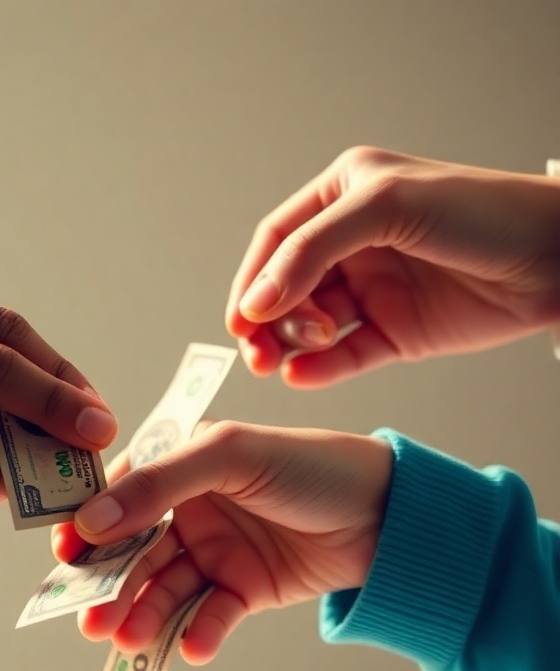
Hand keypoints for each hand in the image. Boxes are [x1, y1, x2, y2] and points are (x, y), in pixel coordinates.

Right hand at [52, 422, 392, 663]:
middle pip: (135, 553)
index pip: (118, 496)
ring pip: (165, 590)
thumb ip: (159, 484)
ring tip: (129, 641)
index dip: (87, 526)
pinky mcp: (241, 589)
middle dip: (111, 587)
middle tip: (89, 619)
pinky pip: (209, 614)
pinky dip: (199, 632)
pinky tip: (194, 647)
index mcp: (179, 464)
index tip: (63, 556)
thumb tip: (90, 520)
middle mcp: (188, 509)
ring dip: (145, 616)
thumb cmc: (310, 465)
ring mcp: (214, 552)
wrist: (388, 514)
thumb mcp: (230, 456)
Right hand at [225, 147, 559, 386]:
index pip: (276, 241)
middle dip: (267, 321)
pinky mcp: (392, 333)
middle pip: (285, 288)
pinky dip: (318, 370)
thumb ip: (310, 250)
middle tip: (259, 351)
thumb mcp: (384, 208)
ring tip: (295, 356)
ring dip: (290, 345)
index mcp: (344, 197)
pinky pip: (341, 358)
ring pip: (308, 326)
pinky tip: (303, 376)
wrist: (557, 257)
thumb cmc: (483, 212)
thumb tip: (254, 301)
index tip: (239, 321)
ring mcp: (372, 290)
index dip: (251, 281)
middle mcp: (351, 244)